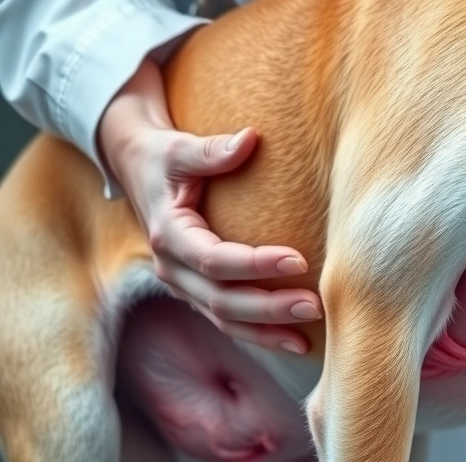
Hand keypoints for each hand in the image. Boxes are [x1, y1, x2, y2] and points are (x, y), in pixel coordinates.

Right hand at [98, 58, 322, 353]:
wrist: (136, 169)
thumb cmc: (162, 156)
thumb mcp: (179, 147)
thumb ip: (211, 150)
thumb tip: (250, 139)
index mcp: (168, 234)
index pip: (214, 259)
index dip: (255, 265)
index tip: (299, 260)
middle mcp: (171, 267)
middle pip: (221, 300)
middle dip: (269, 308)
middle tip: (315, 304)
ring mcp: (181, 284)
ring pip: (224, 319)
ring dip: (266, 331)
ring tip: (307, 339)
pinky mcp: (195, 289)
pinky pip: (226, 319)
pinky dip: (258, 333)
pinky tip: (293, 340)